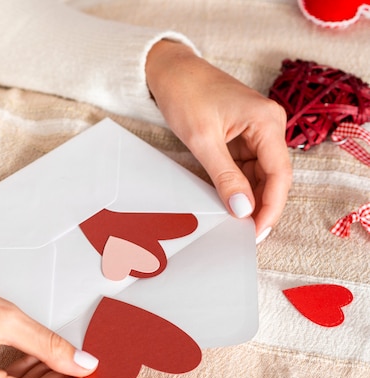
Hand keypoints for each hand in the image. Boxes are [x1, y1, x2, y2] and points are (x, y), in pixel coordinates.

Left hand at [145, 40, 291, 239]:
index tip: (258, 231)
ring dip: (250, 197)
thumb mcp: (203, 140)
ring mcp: (256, 130)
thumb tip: (243, 210)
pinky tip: (229, 201)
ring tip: (236, 223)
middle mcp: (268, 125)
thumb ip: (225, 176)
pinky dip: (238, 184)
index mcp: (267, 121)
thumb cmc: (185, 94)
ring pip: (260, 173)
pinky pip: (246, 165)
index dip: (271, 206)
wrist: (169, 70)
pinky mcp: (242, 134)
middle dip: (262, 205)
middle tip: (247, 234)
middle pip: (274, 175)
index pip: (279, 173)